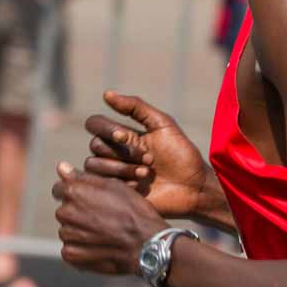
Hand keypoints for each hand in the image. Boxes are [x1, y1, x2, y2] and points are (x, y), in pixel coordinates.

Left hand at [53, 162, 166, 273]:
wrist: (145, 243)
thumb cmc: (132, 210)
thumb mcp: (113, 185)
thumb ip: (83, 176)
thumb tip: (61, 166)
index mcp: (73, 191)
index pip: (60, 189)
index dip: (76, 192)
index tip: (90, 198)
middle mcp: (65, 212)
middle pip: (64, 210)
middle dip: (78, 212)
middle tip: (102, 217)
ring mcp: (67, 235)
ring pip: (68, 229)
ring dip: (80, 230)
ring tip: (103, 232)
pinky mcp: (71, 255)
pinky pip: (71, 248)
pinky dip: (82, 248)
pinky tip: (100, 245)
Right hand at [84, 91, 224, 224]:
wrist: (193, 186)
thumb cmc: (181, 154)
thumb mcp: (162, 124)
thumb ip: (135, 107)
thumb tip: (106, 94)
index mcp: (123, 135)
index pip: (95, 123)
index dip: (106, 129)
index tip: (126, 136)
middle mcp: (115, 153)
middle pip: (95, 145)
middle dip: (123, 152)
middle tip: (149, 158)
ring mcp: (114, 173)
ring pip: (94, 165)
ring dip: (122, 168)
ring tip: (146, 172)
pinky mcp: (116, 193)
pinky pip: (102, 184)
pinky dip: (122, 183)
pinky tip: (141, 186)